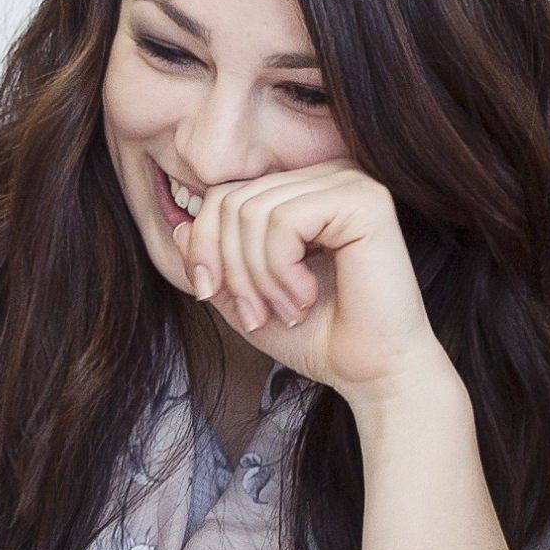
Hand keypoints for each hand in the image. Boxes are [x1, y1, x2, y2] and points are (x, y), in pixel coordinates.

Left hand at [180, 165, 446, 409]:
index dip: (203, 248)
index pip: (223, 195)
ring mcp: (349, 183)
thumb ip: (212, 261)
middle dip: (230, 267)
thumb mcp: (243, 296)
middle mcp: (326, 177)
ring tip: (284, 309)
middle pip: (232, 201)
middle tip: (256, 313)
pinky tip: (304, 297)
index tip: (211, 294)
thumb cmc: (316, 336)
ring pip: (252, 211)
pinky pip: (283, 220)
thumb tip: (179, 226)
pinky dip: (280, 269)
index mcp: (301, 191)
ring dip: (256, 275)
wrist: (370, 372)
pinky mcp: (365, 200)